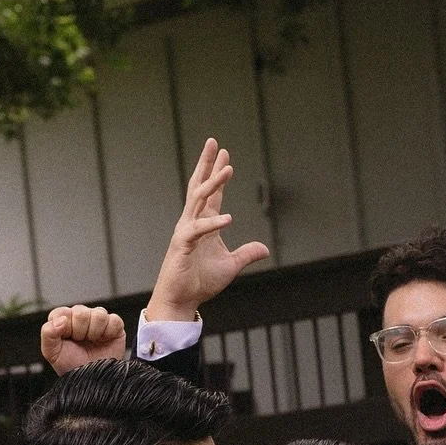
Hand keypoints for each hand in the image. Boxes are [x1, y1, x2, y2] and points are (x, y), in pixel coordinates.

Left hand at [41, 305, 125, 374]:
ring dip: (94, 332)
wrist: (90, 383)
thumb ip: (47, 333)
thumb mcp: (52, 353)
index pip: (62, 312)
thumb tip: (61, 320)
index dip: (64, 327)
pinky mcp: (114, 326)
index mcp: (64, 320)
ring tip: (92, 343)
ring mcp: (98, 321)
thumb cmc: (72, 367)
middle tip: (80, 343)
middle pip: (81, 312)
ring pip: (99, 314)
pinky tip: (103, 341)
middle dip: (80, 331)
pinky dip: (109, 332)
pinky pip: (114, 320)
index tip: (67, 339)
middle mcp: (81, 317)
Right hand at [145, 138, 269, 323]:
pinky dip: (213, 224)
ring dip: (213, 184)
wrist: (181, 302)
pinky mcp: (182, 245)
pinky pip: (198, 230)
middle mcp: (193, 223)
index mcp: (204, 225)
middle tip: (214, 142)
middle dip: (207, 164)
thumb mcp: (231, 266)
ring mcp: (186, 232)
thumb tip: (264, 248)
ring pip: (198, 201)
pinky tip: (228, 218)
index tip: (224, 153)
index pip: (212, 194)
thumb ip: (246, 254)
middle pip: (200, 187)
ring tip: (227, 168)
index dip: (218, 173)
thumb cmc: (200, 283)